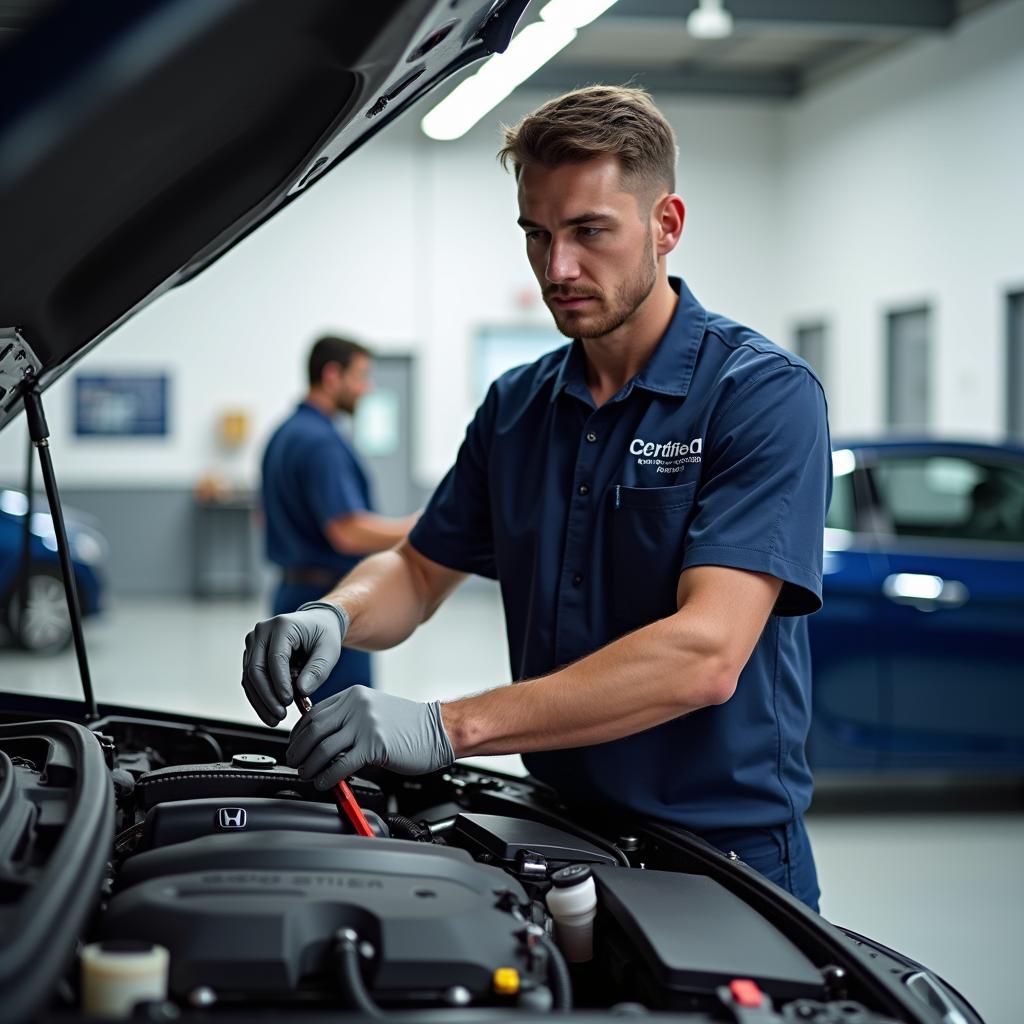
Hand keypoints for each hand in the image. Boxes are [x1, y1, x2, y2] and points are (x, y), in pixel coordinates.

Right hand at [241, 603, 347, 724]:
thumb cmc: (323, 635)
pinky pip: (250, 679)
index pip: (275, 658)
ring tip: (275, 719)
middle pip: (256, 669)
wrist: (316, 622)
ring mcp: (253, 642)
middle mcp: (262, 631)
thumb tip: (302, 690)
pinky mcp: (251, 654)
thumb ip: (317, 670)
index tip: (288, 702)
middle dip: (267, 696)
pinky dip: (259, 697)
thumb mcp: (329, 650)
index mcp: (282, 625)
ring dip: (260, 701)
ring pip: (249, 677)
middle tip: (280, 716)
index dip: (280, 683)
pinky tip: (269, 712)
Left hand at [286, 685, 454, 787]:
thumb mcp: (374, 711)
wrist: (439, 729)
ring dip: (309, 766)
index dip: (299, 733)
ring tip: (306, 775)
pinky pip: (341, 764)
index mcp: (353, 696)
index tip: (295, 746)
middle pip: (313, 730)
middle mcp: (356, 706)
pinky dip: (327, 777)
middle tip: (294, 763)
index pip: (314, 713)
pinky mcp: (375, 746)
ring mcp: (365, 725)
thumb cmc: (409, 724)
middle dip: (298, 751)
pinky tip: (325, 783)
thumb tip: (322, 742)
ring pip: (323, 748)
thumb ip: (348, 720)